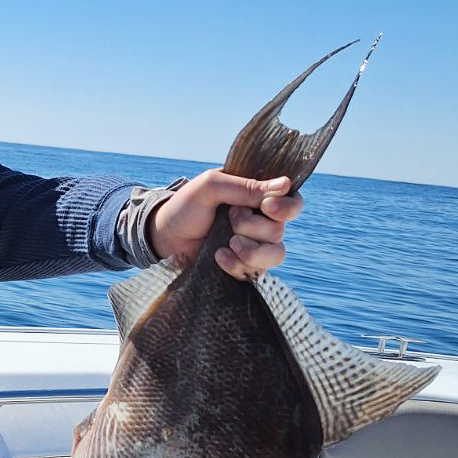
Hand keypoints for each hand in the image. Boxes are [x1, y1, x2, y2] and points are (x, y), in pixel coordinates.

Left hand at [147, 170, 303, 279]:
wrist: (164, 237)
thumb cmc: (186, 206)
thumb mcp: (211, 187)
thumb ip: (245, 186)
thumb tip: (286, 185)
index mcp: (258, 197)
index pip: (293, 203)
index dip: (286, 208)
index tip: (265, 207)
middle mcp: (262, 222)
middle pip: (280, 230)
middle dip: (251, 226)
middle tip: (229, 219)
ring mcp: (254, 246)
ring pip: (276, 254)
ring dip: (250, 250)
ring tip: (227, 243)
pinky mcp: (243, 267)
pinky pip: (256, 272)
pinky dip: (237, 265)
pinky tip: (218, 257)